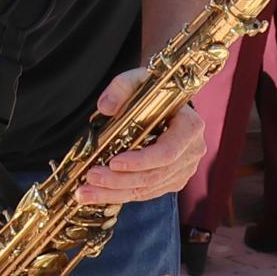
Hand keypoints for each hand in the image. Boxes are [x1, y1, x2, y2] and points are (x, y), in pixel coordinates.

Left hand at [73, 68, 205, 205]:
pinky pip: (145, 193)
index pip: (167, 152)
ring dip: (114, 193)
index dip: (141, 161)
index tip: (114, 162)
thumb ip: (122, 87)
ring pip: (147, 189)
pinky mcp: (171, 181)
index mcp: (189, 127)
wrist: (166, 105)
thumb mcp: (139, 80)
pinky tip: (96, 194)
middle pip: (154, 175)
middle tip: (91, 177)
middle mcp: (191, 152)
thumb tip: (106, 107)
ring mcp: (183, 170)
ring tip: (85, 192)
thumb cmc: (153, 92)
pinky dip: (120, 195)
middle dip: (119, 180)